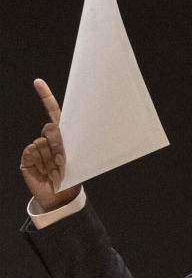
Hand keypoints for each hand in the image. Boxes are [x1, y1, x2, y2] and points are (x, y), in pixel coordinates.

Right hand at [20, 79, 80, 210]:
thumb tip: (58, 133)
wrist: (60, 195)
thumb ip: (70, 145)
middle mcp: (47, 139)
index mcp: (62, 135)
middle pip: (50, 129)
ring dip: (51, 159)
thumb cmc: (72, 176)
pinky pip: (31, 152)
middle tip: (64, 161)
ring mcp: (36, 148)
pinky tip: (44, 171)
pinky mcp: (27, 157)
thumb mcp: (77, 159)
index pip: (54, 112)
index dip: (46, 97)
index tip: (38, 82)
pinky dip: (40, 163)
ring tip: (56, 170)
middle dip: (59, 145)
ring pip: (42, 144)